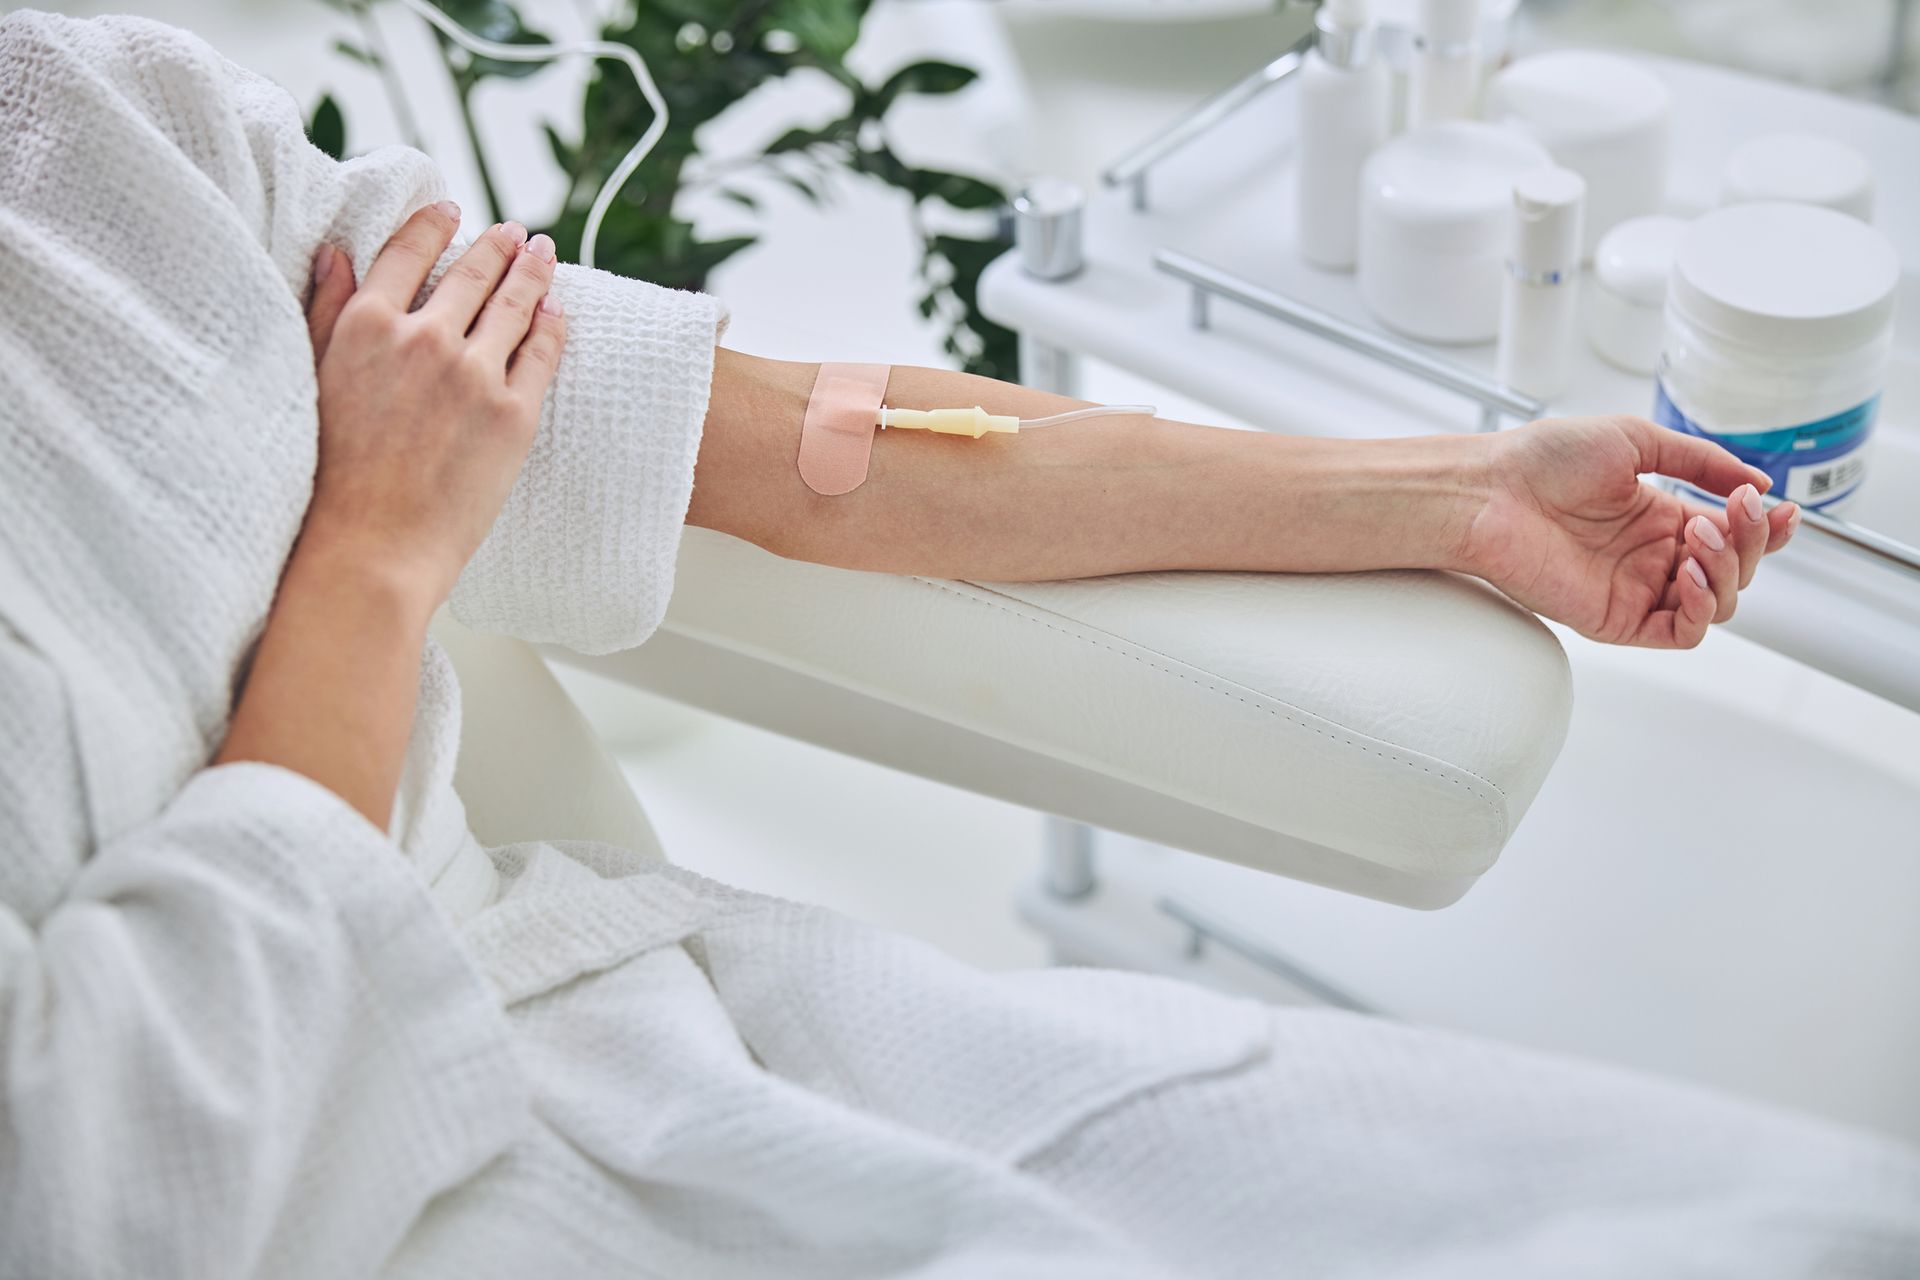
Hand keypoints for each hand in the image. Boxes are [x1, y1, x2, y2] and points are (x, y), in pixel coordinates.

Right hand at [298, 201, 566, 610]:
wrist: (371, 544)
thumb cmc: (333, 473)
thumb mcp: (315, 378)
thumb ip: (326, 310)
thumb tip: (335, 252)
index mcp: (367, 325)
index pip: (408, 253)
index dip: (435, 226)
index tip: (453, 209)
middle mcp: (424, 338)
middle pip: (472, 273)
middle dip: (497, 245)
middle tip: (515, 231)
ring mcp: (473, 374)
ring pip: (515, 304)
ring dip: (532, 271)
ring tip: (543, 254)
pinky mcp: (513, 412)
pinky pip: (542, 352)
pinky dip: (553, 323)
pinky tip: (558, 309)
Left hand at [1462, 416, 1798, 648]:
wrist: (1490, 490)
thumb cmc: (1543, 460)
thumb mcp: (1635, 441)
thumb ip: (1698, 460)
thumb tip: (1755, 479)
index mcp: (1659, 519)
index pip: (1732, 536)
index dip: (1766, 528)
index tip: (1779, 508)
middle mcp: (1652, 558)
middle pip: (1734, 570)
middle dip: (1749, 542)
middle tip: (1731, 512)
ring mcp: (1636, 590)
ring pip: (1717, 603)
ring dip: (1728, 571)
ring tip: (1702, 534)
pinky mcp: (1616, 620)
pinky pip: (1681, 632)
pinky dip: (1700, 608)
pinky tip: (1689, 573)